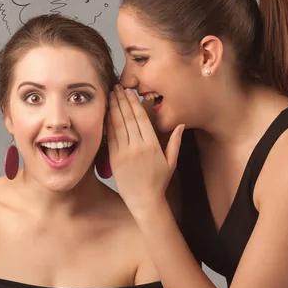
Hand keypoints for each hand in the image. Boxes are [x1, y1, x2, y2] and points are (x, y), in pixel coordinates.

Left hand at [106, 84, 184, 214]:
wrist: (145, 201)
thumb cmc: (159, 181)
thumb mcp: (171, 161)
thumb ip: (175, 142)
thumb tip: (181, 125)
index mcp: (152, 145)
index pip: (140, 118)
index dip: (134, 103)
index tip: (129, 92)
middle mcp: (137, 147)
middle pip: (127, 118)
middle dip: (121, 100)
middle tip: (117, 87)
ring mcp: (124, 153)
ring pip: (117, 125)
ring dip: (113, 108)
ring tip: (111, 95)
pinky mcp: (114, 159)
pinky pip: (110, 138)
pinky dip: (107, 124)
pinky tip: (106, 113)